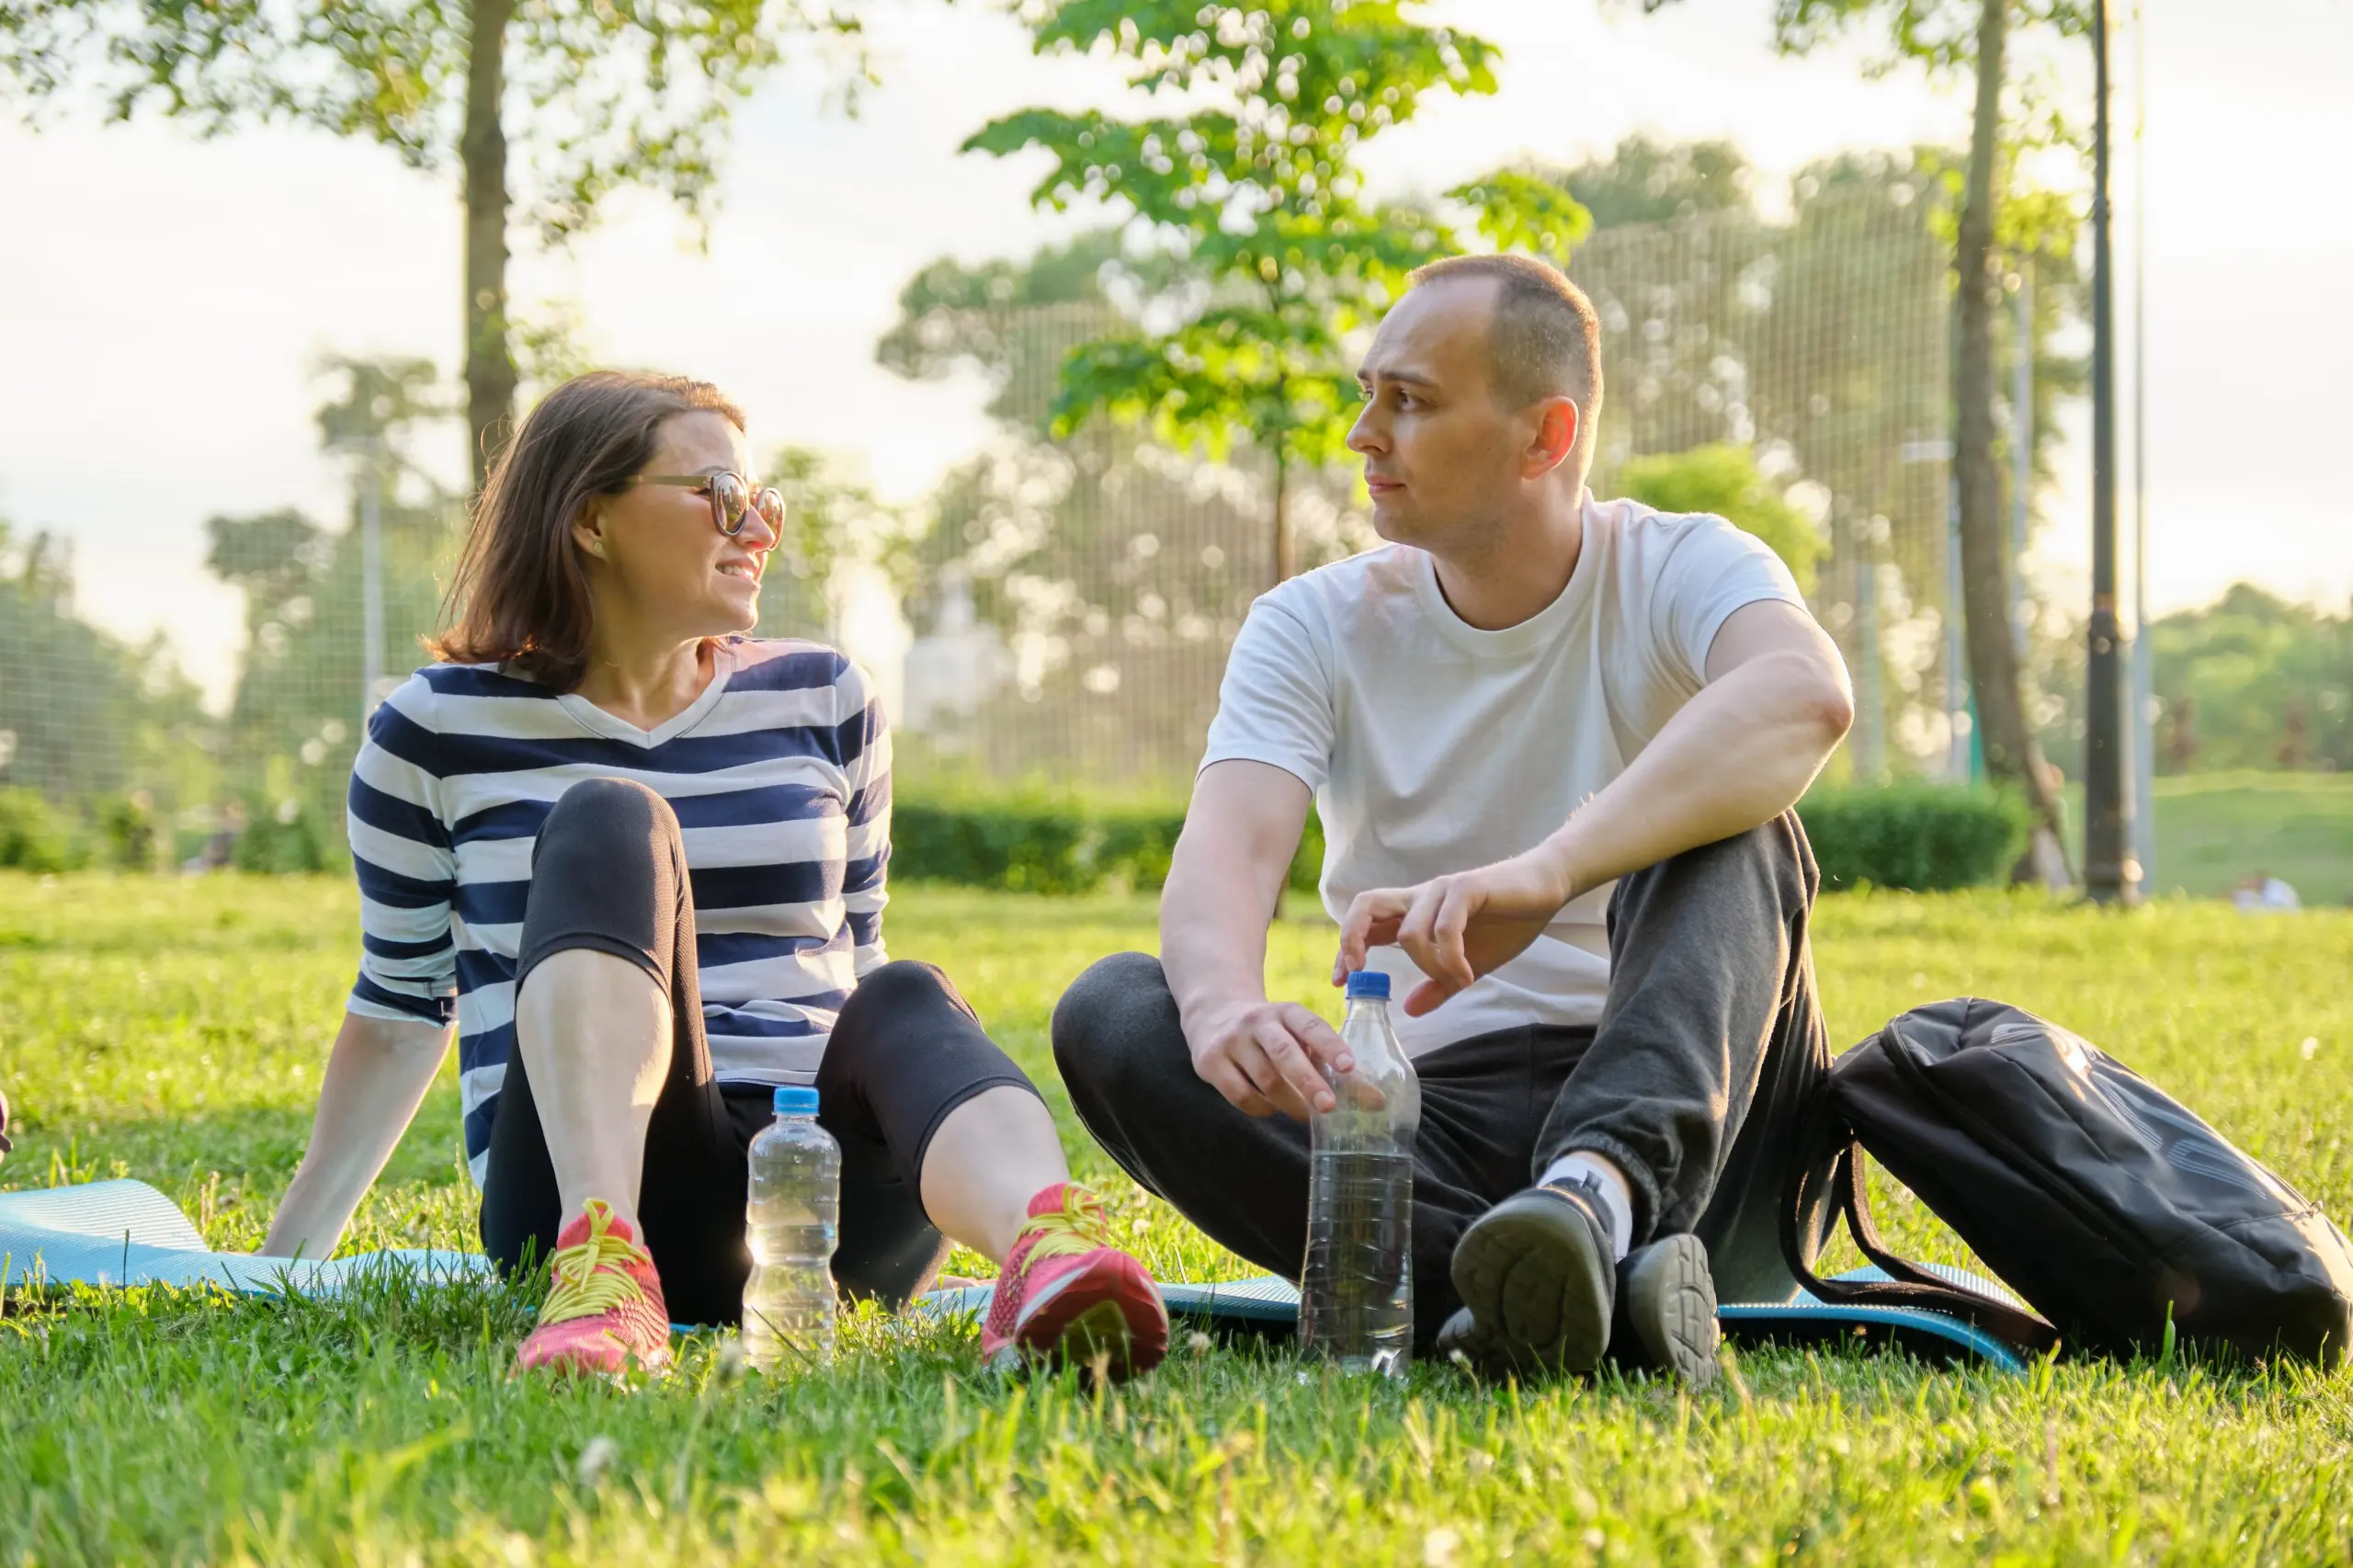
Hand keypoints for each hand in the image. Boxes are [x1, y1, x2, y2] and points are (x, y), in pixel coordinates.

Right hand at [1186, 999, 1354, 1120]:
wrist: (1213, 1015)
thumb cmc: (1273, 1034)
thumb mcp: (1299, 1036)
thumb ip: (1334, 1065)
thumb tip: (1376, 1102)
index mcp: (1286, 1011)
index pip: (1311, 1026)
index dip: (1331, 1046)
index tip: (1350, 1067)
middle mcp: (1258, 1022)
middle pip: (1285, 1053)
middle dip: (1309, 1082)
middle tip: (1329, 1107)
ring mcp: (1232, 1041)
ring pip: (1265, 1080)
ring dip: (1290, 1103)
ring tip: (1307, 1114)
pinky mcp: (1211, 1062)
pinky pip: (1241, 1095)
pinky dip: (1262, 1108)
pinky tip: (1272, 1107)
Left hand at [1333, 851, 1571, 1016]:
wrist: (1545, 889)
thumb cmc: (1506, 922)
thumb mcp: (1468, 965)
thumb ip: (1439, 986)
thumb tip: (1410, 1009)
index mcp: (1415, 912)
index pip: (1366, 923)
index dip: (1346, 949)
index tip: (1340, 982)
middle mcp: (1421, 897)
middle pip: (1366, 905)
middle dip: (1352, 939)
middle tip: (1359, 972)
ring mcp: (1442, 890)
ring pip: (1409, 932)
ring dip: (1428, 966)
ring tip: (1455, 980)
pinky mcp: (1467, 887)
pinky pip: (1445, 926)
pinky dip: (1451, 957)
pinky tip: (1466, 974)